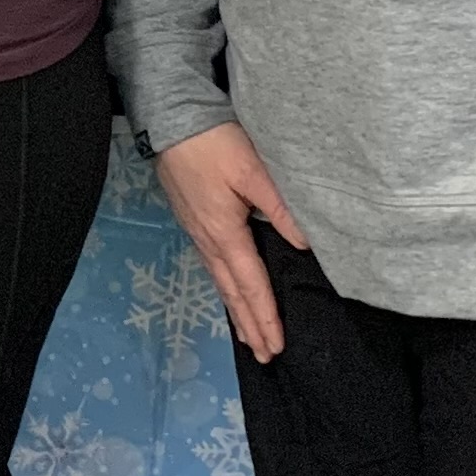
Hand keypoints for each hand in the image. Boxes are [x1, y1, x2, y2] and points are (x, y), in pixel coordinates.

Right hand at [154, 121, 307, 363]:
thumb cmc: (214, 143)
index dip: (265, 317)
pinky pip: (211, 267)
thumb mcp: (253, 171)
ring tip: (249, 336)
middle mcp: (207, 240)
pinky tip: (228, 290)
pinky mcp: (191, 221)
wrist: (170, 120)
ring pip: (219, 282)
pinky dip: (224, 289)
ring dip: (236, 311)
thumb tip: (305, 245)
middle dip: (250, 325)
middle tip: (266, 355)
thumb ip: (280, 208)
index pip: (251, 285)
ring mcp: (196, 232)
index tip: (277, 346)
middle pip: (232, 292)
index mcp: (225, 233)